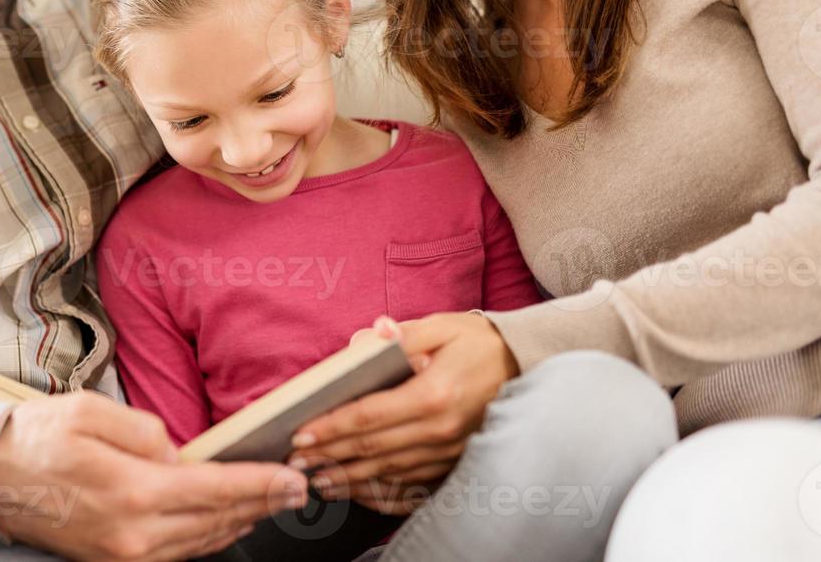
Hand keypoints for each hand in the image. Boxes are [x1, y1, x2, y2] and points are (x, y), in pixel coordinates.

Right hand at [0, 391, 309, 560]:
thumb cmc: (36, 438)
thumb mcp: (89, 411)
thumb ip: (145, 430)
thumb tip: (181, 453)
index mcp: (131, 491)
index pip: (215, 489)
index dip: (260, 485)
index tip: (293, 479)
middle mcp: (134, 534)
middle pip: (217, 521)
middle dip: (261, 504)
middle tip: (297, 488)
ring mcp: (126, 554)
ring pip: (202, 542)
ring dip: (239, 521)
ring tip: (268, 501)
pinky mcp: (117, 560)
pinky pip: (179, 553)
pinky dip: (208, 536)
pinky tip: (224, 519)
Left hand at [287, 312, 518, 501]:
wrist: (525, 364)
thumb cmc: (476, 342)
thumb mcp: (440, 326)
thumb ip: (401, 335)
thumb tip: (367, 337)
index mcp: (433, 393)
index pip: (370, 416)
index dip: (332, 426)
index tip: (301, 433)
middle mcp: (440, 429)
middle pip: (374, 449)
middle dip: (330, 456)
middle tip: (295, 461)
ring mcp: (450, 452)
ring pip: (390, 473)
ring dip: (350, 480)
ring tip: (318, 481)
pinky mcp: (455, 463)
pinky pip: (414, 487)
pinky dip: (383, 495)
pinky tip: (359, 494)